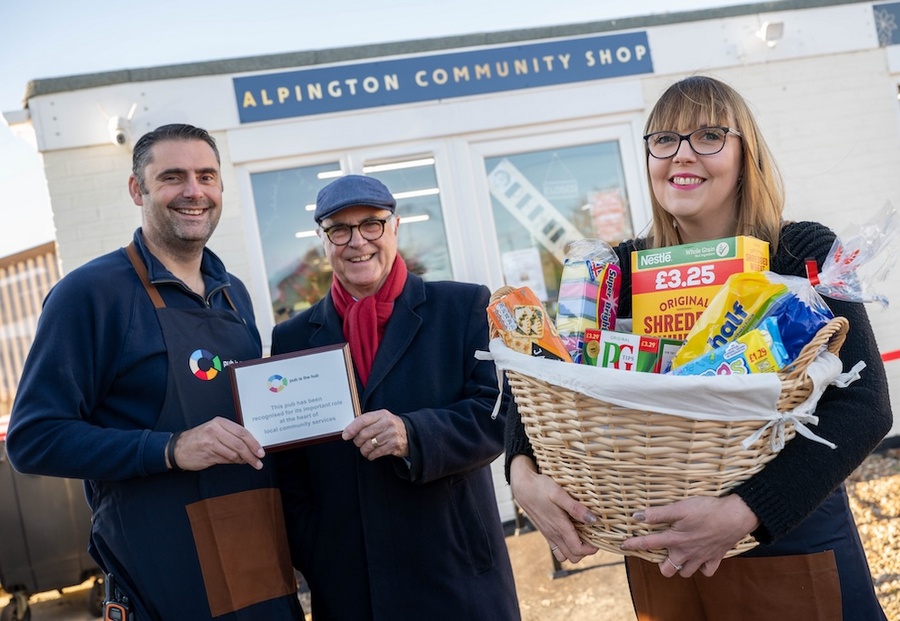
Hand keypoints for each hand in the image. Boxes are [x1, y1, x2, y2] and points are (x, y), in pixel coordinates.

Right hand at [171, 416, 264, 470]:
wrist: (177, 448)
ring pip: (234, 453)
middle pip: (239, 444)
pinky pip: (226, 460)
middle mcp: (215, 430)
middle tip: (258, 462)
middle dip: (251, 455)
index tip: (261, 452)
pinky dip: (234, 462)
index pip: (242, 432)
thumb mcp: (215, 430)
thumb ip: (231, 435)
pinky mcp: (208, 455)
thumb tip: (251, 445)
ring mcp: (210, 443)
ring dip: (243, 460)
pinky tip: (236, 461)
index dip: (253, 443)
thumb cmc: (199, 439)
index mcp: (219, 422)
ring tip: (247, 462)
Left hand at [342, 409, 408, 460]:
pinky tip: (371, 454)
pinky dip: (371, 455)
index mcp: (382, 414)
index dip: (352, 428)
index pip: (363, 420)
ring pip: (369, 445)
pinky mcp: (394, 446)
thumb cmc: (392, 426)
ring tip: (365, 450)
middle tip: (358, 443)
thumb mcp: (382, 418)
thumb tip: (349, 430)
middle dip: (357, 441)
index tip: (345, 435)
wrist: (412, 433)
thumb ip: (368, 421)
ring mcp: (391, 435)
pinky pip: (376, 453)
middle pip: (364, 434)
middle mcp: (387, 423)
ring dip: (364, 450)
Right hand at [509, 455, 598, 562]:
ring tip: (583, 537)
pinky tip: (570, 535)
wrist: (522, 487)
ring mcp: (548, 535)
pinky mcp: (545, 532)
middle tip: (593, 538)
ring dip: (575, 551)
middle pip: (573, 557)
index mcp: (559, 527)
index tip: (599, 540)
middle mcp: (554, 534)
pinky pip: (556, 550)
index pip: (578, 550)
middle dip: (585, 552)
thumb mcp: (559, 494)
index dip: (591, 549)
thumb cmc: (540, 488)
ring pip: (564, 555)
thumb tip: (593, 520)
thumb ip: (576, 508)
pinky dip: (566, 549)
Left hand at [620, 494, 759, 577]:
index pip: (648, 544)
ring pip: (686, 573)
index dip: (634, 544)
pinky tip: (699, 558)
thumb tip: (636, 516)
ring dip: (680, 567)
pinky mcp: (716, 558)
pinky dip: (702, 568)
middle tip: (661, 554)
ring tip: (678, 556)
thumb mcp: (680, 508)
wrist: (736, 517)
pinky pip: (707, 571)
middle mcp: (686, 553)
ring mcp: (701, 558)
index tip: (623, 546)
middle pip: (667, 569)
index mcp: (675, 540)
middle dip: (661, 564)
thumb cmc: (706, 510)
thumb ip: (657, 514)